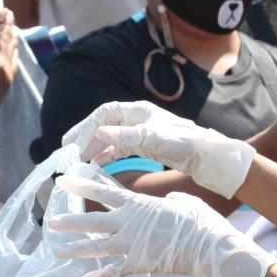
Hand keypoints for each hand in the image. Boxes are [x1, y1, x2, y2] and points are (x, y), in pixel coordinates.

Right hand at [0, 9, 18, 137]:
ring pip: (12, 48)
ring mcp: (7, 71)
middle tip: (10, 13)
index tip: (4, 11)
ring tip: (13, 25)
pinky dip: (15, 49)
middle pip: (5, 39)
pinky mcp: (9, 79)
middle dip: (8, 25)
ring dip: (12, 35)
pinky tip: (15, 46)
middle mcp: (1, 63)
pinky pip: (14, 60)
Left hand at [50, 175, 276, 276]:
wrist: (209, 248)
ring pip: (97, 248)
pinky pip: (115, 272)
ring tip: (56, 251)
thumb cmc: (200, 221)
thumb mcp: (184, 202)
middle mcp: (129, 225)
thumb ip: (170, 200)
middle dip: (70, 222)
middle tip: (51, 222)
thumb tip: (169, 200)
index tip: (64, 182)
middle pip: (93, 222)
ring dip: (76, 250)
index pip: (103, 192)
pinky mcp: (139, 266)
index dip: (82, 186)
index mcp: (138, 205)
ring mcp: (132, 246)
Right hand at [64, 100, 256, 198]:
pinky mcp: (146, 145)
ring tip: (78, 160)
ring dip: (94, 146)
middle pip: (104, 122)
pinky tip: (96, 165)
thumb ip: (126, 136)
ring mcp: (141, 132)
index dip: (87, 127)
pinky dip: (106, 155)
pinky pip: (119, 147)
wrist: (210, 157)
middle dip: (85, 134)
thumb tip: (97, 132)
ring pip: (110, 136)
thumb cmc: (186, 144)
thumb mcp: (155, 139)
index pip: (105, 113)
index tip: (76, 146)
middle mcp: (138, 118)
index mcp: (140, 111)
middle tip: (66, 149)